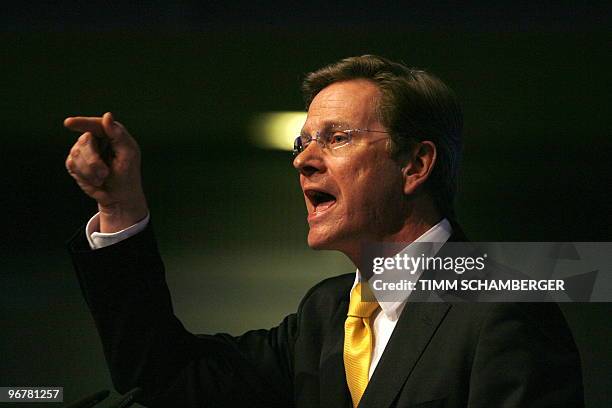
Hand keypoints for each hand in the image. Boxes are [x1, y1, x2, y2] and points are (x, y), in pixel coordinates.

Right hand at [65, 112, 148, 232]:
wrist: (118, 196)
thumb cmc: (127, 175)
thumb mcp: (128, 155)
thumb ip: (119, 135)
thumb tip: (107, 116)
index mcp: (111, 133)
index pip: (96, 124)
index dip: (82, 123)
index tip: (68, 123)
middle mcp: (95, 138)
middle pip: (85, 141)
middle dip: (93, 160)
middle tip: (105, 173)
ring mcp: (82, 149)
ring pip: (76, 153)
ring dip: (90, 170)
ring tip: (103, 178)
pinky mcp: (74, 162)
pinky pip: (72, 164)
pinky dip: (85, 175)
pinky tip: (95, 180)